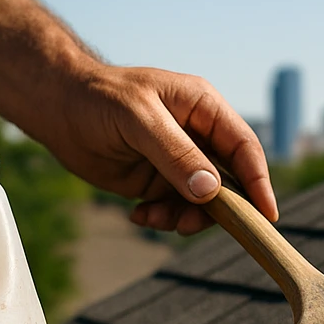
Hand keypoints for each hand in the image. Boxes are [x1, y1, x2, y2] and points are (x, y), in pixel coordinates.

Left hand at [27, 64, 277, 233]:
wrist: (56, 109)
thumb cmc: (99, 99)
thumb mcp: (140, 120)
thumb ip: (176, 154)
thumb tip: (212, 190)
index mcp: (204, 108)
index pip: (244, 148)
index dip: (259, 181)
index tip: (267, 215)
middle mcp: (198, 135)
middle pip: (229, 182)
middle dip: (214, 208)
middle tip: (186, 224)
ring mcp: (178, 161)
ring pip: (203, 203)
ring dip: (183, 218)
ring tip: (151, 217)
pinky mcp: (158, 181)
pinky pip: (176, 210)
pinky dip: (162, 219)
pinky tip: (138, 215)